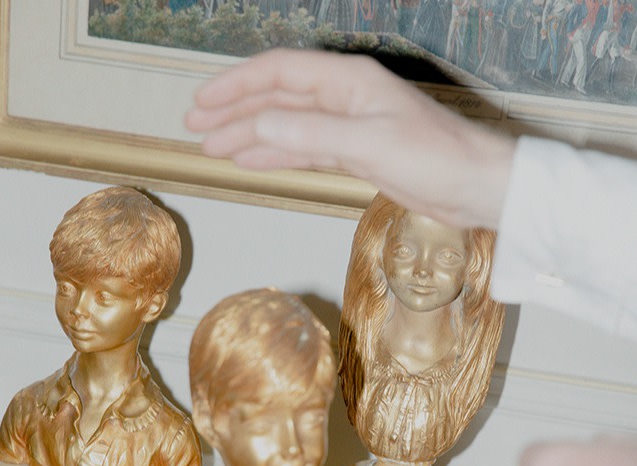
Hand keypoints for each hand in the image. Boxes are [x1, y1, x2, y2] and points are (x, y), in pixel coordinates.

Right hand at [185, 49, 514, 228]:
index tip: (202, 103)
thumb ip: (311, 133)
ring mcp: (348, 126)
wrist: (473, 186)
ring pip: (286, 126)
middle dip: (234, 111)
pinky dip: (276, 154)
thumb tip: (259, 123)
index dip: (236, 86)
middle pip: (276, 97)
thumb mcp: (368, 144)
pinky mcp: (356, 154)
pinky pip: (304, 150)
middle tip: (196, 126)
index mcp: (347, 82)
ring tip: (214, 148)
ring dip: (249, 135)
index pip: (279, 73)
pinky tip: (252, 160)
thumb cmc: (434, 157)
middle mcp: (344, 98)